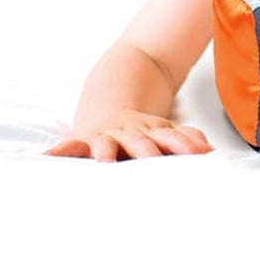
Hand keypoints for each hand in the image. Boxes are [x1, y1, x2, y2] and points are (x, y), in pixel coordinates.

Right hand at [44, 110, 212, 161]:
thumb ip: (188, 140)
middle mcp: (131, 134)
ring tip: (104, 162)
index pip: (173, 138)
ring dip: (105, 151)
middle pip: (142, 142)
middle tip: (153, 161)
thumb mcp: (166, 130)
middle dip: (148, 151)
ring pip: (108, 144)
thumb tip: (212, 152)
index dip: (186, 145)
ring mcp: (107, 137)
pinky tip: (48, 158)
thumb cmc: (140, 129)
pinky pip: (71, 147)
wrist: (110, 97)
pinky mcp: (84, 141)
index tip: (199, 155)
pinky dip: (61, 152)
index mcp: (153, 132)